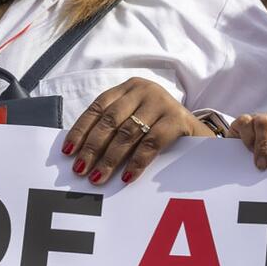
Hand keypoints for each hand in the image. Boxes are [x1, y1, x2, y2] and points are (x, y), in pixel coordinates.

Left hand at [62, 80, 205, 186]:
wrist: (198, 133)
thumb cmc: (160, 128)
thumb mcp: (136, 119)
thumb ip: (114, 128)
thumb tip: (80, 154)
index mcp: (129, 88)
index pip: (98, 108)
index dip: (81, 130)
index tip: (68, 152)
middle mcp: (144, 90)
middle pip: (110, 120)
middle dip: (92, 147)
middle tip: (81, 170)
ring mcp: (162, 102)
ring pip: (128, 133)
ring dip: (110, 158)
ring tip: (98, 177)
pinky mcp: (177, 118)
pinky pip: (151, 143)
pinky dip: (136, 162)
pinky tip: (126, 176)